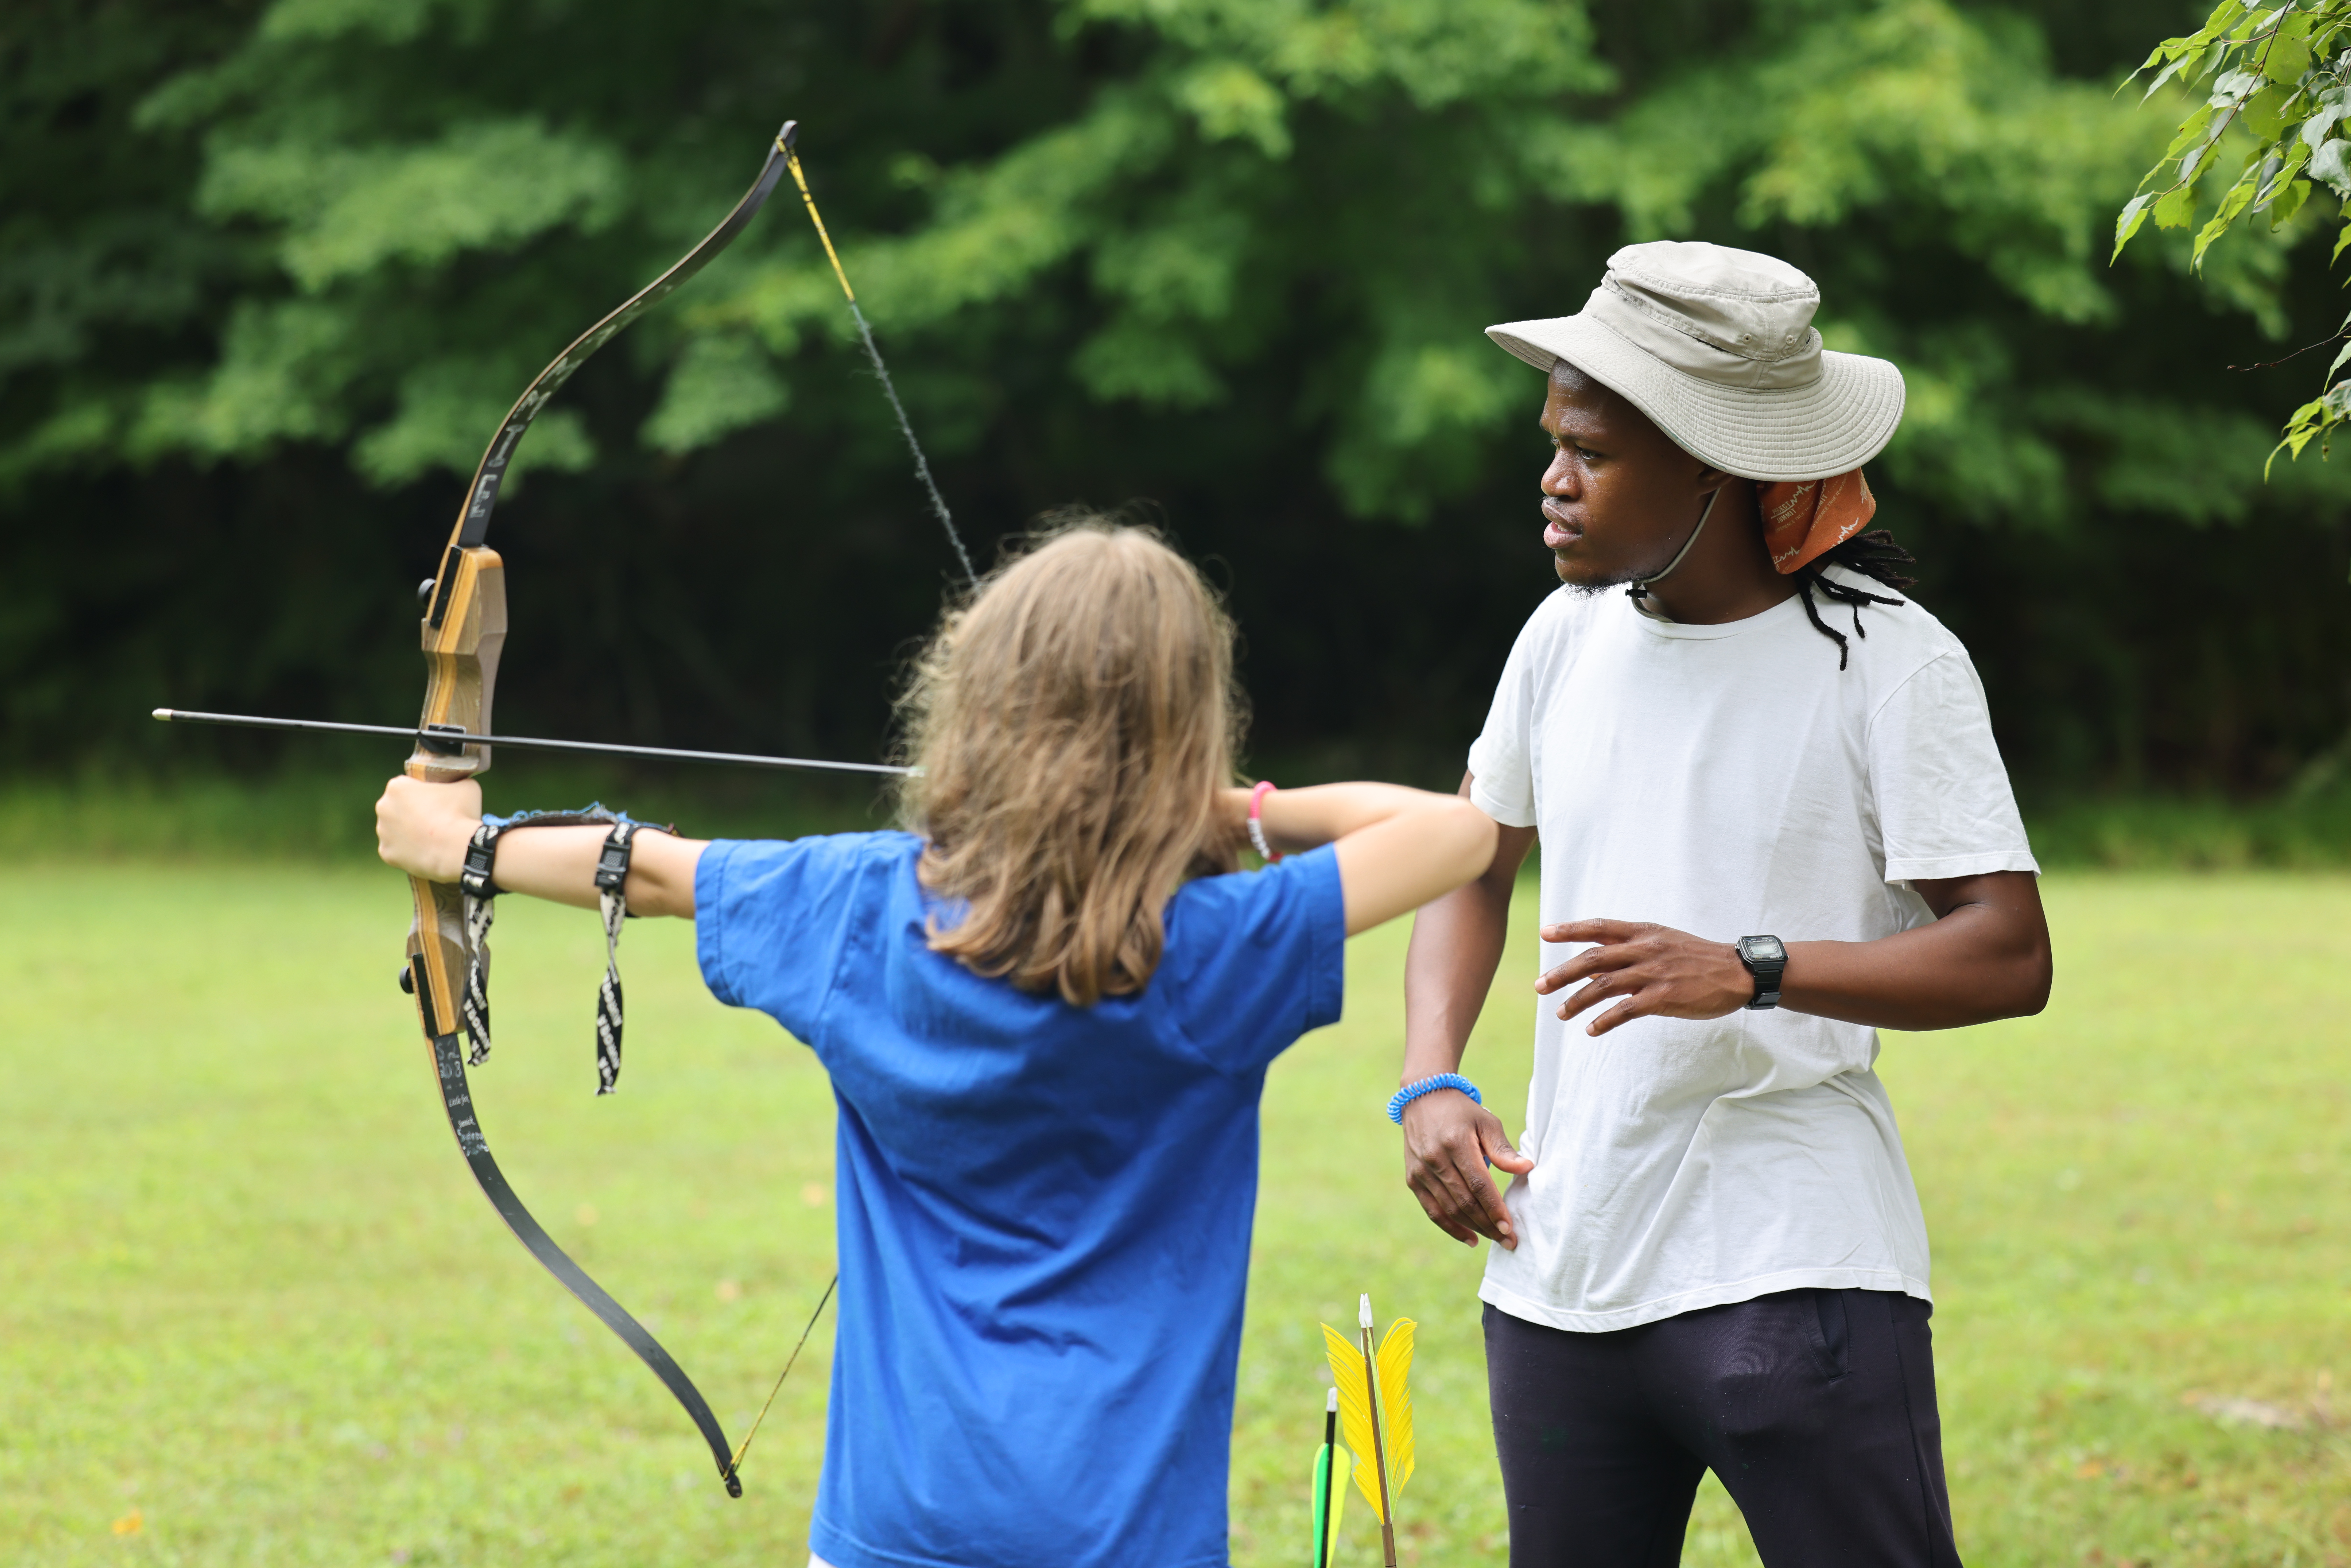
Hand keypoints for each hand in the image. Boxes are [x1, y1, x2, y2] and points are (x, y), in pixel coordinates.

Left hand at [375, 774, 482, 882]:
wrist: (455, 850)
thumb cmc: (459, 815)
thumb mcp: (467, 786)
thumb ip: (457, 781)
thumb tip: (459, 784)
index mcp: (397, 787)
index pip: (407, 785)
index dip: (422, 793)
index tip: (436, 801)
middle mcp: (383, 807)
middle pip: (396, 807)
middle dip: (411, 812)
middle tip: (433, 819)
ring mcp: (383, 832)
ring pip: (394, 829)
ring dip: (407, 832)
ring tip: (430, 838)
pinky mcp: (386, 853)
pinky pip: (396, 850)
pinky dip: (407, 851)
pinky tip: (424, 851)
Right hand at [1400, 1090, 1535, 1248]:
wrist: (1422, 1098)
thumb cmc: (1461, 1112)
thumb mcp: (1486, 1122)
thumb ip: (1503, 1149)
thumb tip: (1526, 1168)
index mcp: (1456, 1143)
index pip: (1479, 1185)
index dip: (1495, 1209)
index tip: (1510, 1228)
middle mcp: (1435, 1159)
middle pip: (1465, 1202)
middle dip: (1489, 1225)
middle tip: (1509, 1241)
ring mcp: (1421, 1171)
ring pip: (1449, 1210)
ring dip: (1474, 1229)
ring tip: (1495, 1239)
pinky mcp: (1413, 1178)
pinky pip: (1432, 1211)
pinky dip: (1451, 1228)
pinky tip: (1470, 1238)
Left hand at [1535, 919, 1753, 1035]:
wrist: (1737, 972)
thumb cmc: (1697, 958)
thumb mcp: (1663, 942)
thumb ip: (1630, 950)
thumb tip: (1593, 965)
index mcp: (1643, 932)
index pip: (1599, 927)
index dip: (1570, 929)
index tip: (1544, 933)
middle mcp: (1644, 949)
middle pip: (1593, 958)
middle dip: (1563, 972)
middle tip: (1539, 985)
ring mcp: (1654, 972)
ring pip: (1604, 985)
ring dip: (1578, 1000)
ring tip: (1560, 1013)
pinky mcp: (1664, 996)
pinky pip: (1626, 1009)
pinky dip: (1605, 1020)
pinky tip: (1591, 1030)